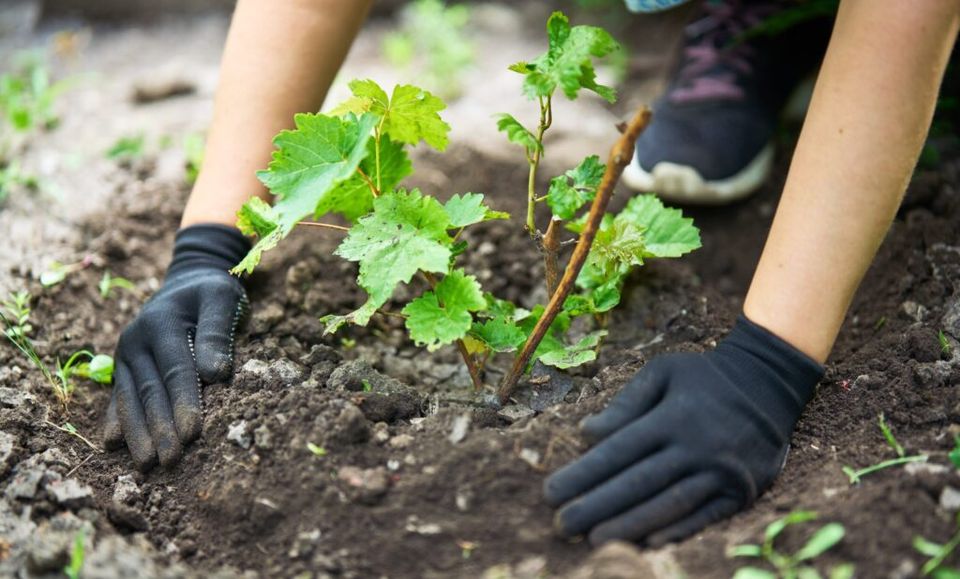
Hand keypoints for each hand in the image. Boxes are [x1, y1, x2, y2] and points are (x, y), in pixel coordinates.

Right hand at [104, 224, 249, 470]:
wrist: (188, 279)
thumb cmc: (213, 291)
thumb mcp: (222, 298)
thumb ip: (218, 331)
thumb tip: (216, 374)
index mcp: (161, 322)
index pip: (175, 370)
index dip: (184, 402)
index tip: (192, 434)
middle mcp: (136, 339)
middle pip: (149, 390)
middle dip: (160, 428)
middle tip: (171, 462)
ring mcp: (126, 353)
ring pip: (130, 398)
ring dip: (137, 433)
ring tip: (146, 466)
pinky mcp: (123, 364)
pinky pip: (118, 395)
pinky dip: (116, 419)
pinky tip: (113, 444)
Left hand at [544, 315, 822, 545]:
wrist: (771, 382)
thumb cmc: (705, 377)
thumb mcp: (664, 373)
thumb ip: (626, 404)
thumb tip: (587, 433)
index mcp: (672, 416)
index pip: (618, 451)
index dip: (582, 474)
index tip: (551, 491)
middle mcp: (696, 446)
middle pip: (637, 483)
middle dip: (595, 506)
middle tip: (561, 525)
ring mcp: (722, 471)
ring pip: (668, 505)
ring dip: (628, 526)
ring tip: (593, 540)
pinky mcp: (743, 491)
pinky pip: (705, 517)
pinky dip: (675, 531)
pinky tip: (646, 542)